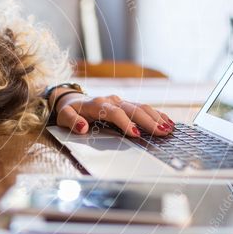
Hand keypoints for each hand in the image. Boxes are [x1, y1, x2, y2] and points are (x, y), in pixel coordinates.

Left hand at [54, 94, 174, 136]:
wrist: (71, 99)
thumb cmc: (69, 111)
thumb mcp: (64, 117)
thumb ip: (72, 122)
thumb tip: (83, 127)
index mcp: (97, 104)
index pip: (114, 113)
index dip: (125, 123)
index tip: (135, 134)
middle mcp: (111, 100)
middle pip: (133, 109)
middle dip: (148, 121)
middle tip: (161, 132)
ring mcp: (120, 101)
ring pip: (141, 107)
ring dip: (156, 117)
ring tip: (169, 128)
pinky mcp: (125, 104)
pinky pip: (143, 108)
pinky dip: (156, 115)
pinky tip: (167, 122)